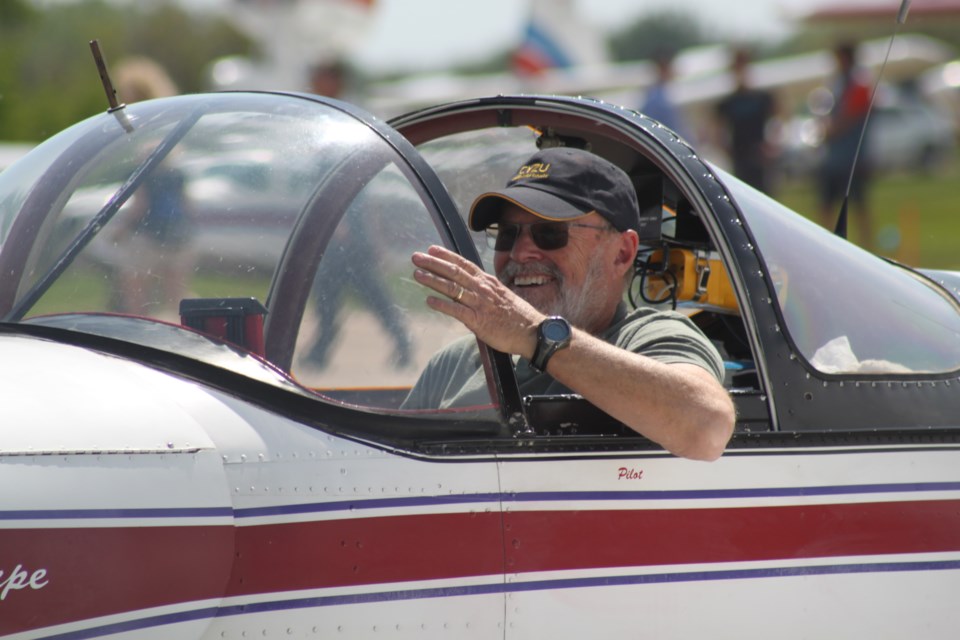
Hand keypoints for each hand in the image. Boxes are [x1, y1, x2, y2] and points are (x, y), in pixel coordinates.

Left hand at [412, 245, 542, 357]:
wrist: (533, 332)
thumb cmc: (517, 317)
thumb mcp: (501, 296)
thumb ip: (485, 291)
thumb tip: (469, 289)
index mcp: (488, 282)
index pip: (464, 264)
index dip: (447, 256)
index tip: (432, 248)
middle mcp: (483, 290)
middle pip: (455, 272)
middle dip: (434, 264)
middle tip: (416, 257)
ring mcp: (480, 304)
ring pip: (453, 288)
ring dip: (433, 280)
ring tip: (417, 274)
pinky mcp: (478, 321)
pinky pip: (457, 310)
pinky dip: (442, 304)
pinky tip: (429, 300)